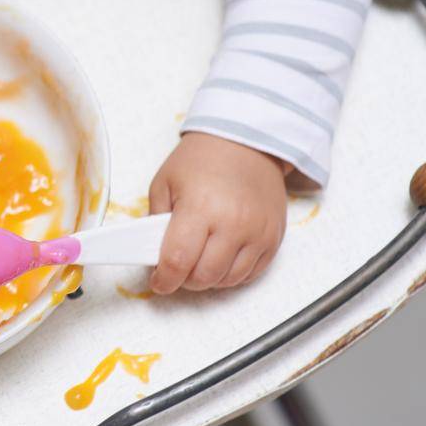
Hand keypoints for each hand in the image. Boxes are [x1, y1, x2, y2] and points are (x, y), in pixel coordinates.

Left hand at [149, 132, 289, 293]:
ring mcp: (257, 233)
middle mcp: (233, 224)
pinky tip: (220, 258)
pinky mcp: (273, 238)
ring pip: (229, 280)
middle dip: (184, 280)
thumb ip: (154, 220)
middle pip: (204, 277)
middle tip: (176, 269)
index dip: (164, 279)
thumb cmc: (201, 160)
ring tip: (198, 261)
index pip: (178, 261)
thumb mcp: (165, 183)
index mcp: (199, 208)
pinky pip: (251, 273)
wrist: (246, 143)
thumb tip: (151, 252)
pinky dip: (232, 274)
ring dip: (209, 279)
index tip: (158, 281)